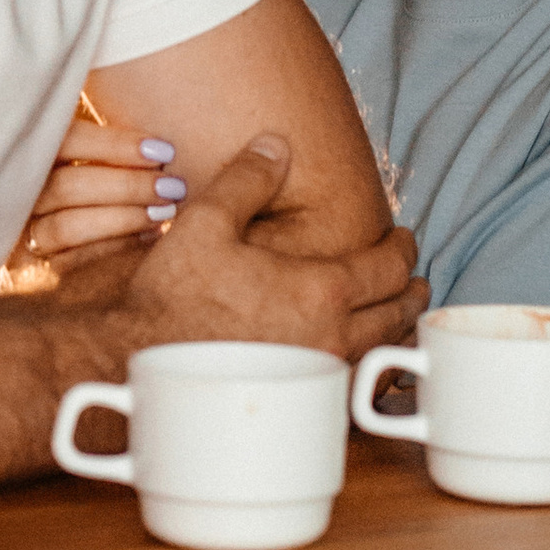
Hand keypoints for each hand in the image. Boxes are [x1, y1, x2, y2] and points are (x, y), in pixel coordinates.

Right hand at [8, 109, 186, 279]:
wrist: (40, 240)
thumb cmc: (84, 167)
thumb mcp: (82, 137)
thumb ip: (103, 123)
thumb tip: (157, 100)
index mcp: (25, 145)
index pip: (65, 141)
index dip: (115, 145)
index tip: (164, 150)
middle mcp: (13, 190)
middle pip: (67, 185)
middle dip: (128, 186)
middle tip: (175, 186)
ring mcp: (17, 233)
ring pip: (67, 228)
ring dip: (125, 218)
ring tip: (166, 212)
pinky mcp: (28, 271)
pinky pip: (72, 264)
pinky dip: (116, 250)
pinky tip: (151, 238)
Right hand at [129, 133, 423, 363]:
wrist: (135, 364)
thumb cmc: (171, 296)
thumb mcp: (206, 221)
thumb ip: (248, 177)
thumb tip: (276, 144)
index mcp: (322, 288)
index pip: (389, 264)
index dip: (402, 246)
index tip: (403, 238)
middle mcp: (333, 336)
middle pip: (398, 311)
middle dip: (411, 290)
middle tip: (414, 278)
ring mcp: (320, 376)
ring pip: (382, 352)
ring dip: (396, 329)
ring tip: (396, 316)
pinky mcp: (301, 404)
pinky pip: (356, 388)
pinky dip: (371, 370)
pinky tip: (361, 365)